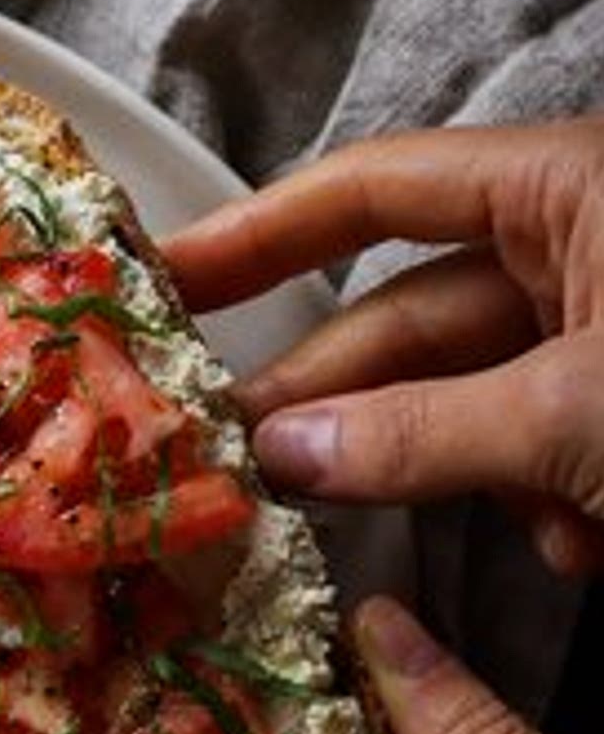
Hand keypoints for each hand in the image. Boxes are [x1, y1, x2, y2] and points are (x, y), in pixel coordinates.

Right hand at [163, 118, 603, 574]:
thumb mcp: (577, 408)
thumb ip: (423, 432)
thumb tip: (282, 454)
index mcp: (566, 193)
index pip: (376, 191)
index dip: (263, 233)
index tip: (171, 278)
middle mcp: (571, 256)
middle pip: (403, 320)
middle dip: (324, 396)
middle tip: (229, 448)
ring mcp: (593, 344)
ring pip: (459, 402)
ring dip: (431, 472)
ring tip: (355, 519)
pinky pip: (526, 448)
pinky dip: (527, 501)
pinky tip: (567, 543)